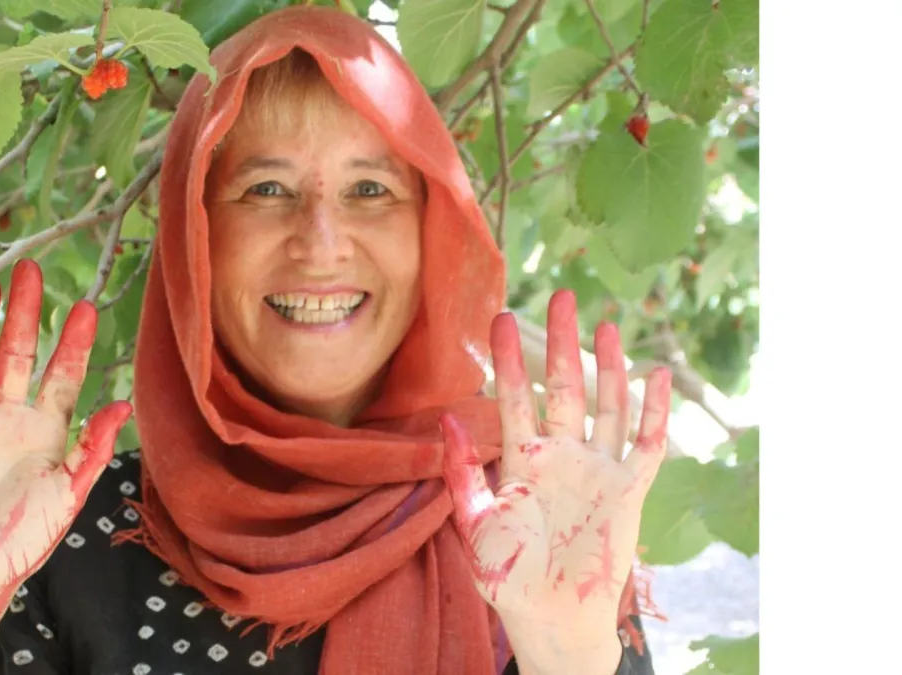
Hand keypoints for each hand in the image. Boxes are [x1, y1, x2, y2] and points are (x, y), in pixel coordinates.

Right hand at [0, 259, 129, 605]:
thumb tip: (123, 404)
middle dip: (24, 314)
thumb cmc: (21, 541)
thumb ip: (91, 449)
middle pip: (15, 354)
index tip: (85, 307)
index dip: (72, 343)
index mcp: (44, 431)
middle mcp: (6, 418)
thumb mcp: (67, 495)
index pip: (61, 376)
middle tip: (30, 270)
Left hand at [440, 290, 669, 655]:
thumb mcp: (473, 522)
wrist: (549, 617)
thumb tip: (447, 417)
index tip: (498, 318)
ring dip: (608, 366)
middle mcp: (561, 456)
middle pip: (563, 387)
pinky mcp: (628, 491)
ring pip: (605, 406)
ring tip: (606, 324)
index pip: (514, 396)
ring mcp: (597, 470)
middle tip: (560, 296)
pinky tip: (658, 376)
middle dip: (561, 343)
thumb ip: (461, 471)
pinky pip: (647, 445)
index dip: (508, 359)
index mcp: (522, 460)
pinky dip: (655, 412)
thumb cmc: (507, 576)